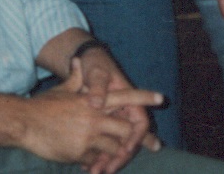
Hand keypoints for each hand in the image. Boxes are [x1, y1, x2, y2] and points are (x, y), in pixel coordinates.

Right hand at [21, 60, 159, 173]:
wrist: (24, 122)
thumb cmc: (43, 105)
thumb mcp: (62, 90)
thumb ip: (75, 79)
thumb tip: (76, 62)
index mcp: (92, 100)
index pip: (124, 96)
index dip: (143, 97)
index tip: (161, 99)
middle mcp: (94, 116)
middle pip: (127, 129)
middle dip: (140, 139)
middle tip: (153, 145)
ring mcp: (88, 135)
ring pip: (116, 148)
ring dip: (118, 154)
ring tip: (119, 159)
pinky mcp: (80, 152)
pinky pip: (98, 160)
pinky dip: (99, 163)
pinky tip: (96, 165)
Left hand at [71, 48, 160, 167]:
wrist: (82, 61)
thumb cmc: (93, 64)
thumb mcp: (96, 71)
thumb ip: (97, 85)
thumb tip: (96, 103)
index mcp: (127, 98)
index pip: (140, 121)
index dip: (137, 137)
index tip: (127, 148)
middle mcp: (122, 110)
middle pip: (129, 138)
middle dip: (122, 156)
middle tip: (110, 170)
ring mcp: (112, 118)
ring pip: (115, 144)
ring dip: (108, 159)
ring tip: (97, 172)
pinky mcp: (101, 124)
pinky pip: (103, 142)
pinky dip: (97, 154)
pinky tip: (87, 165)